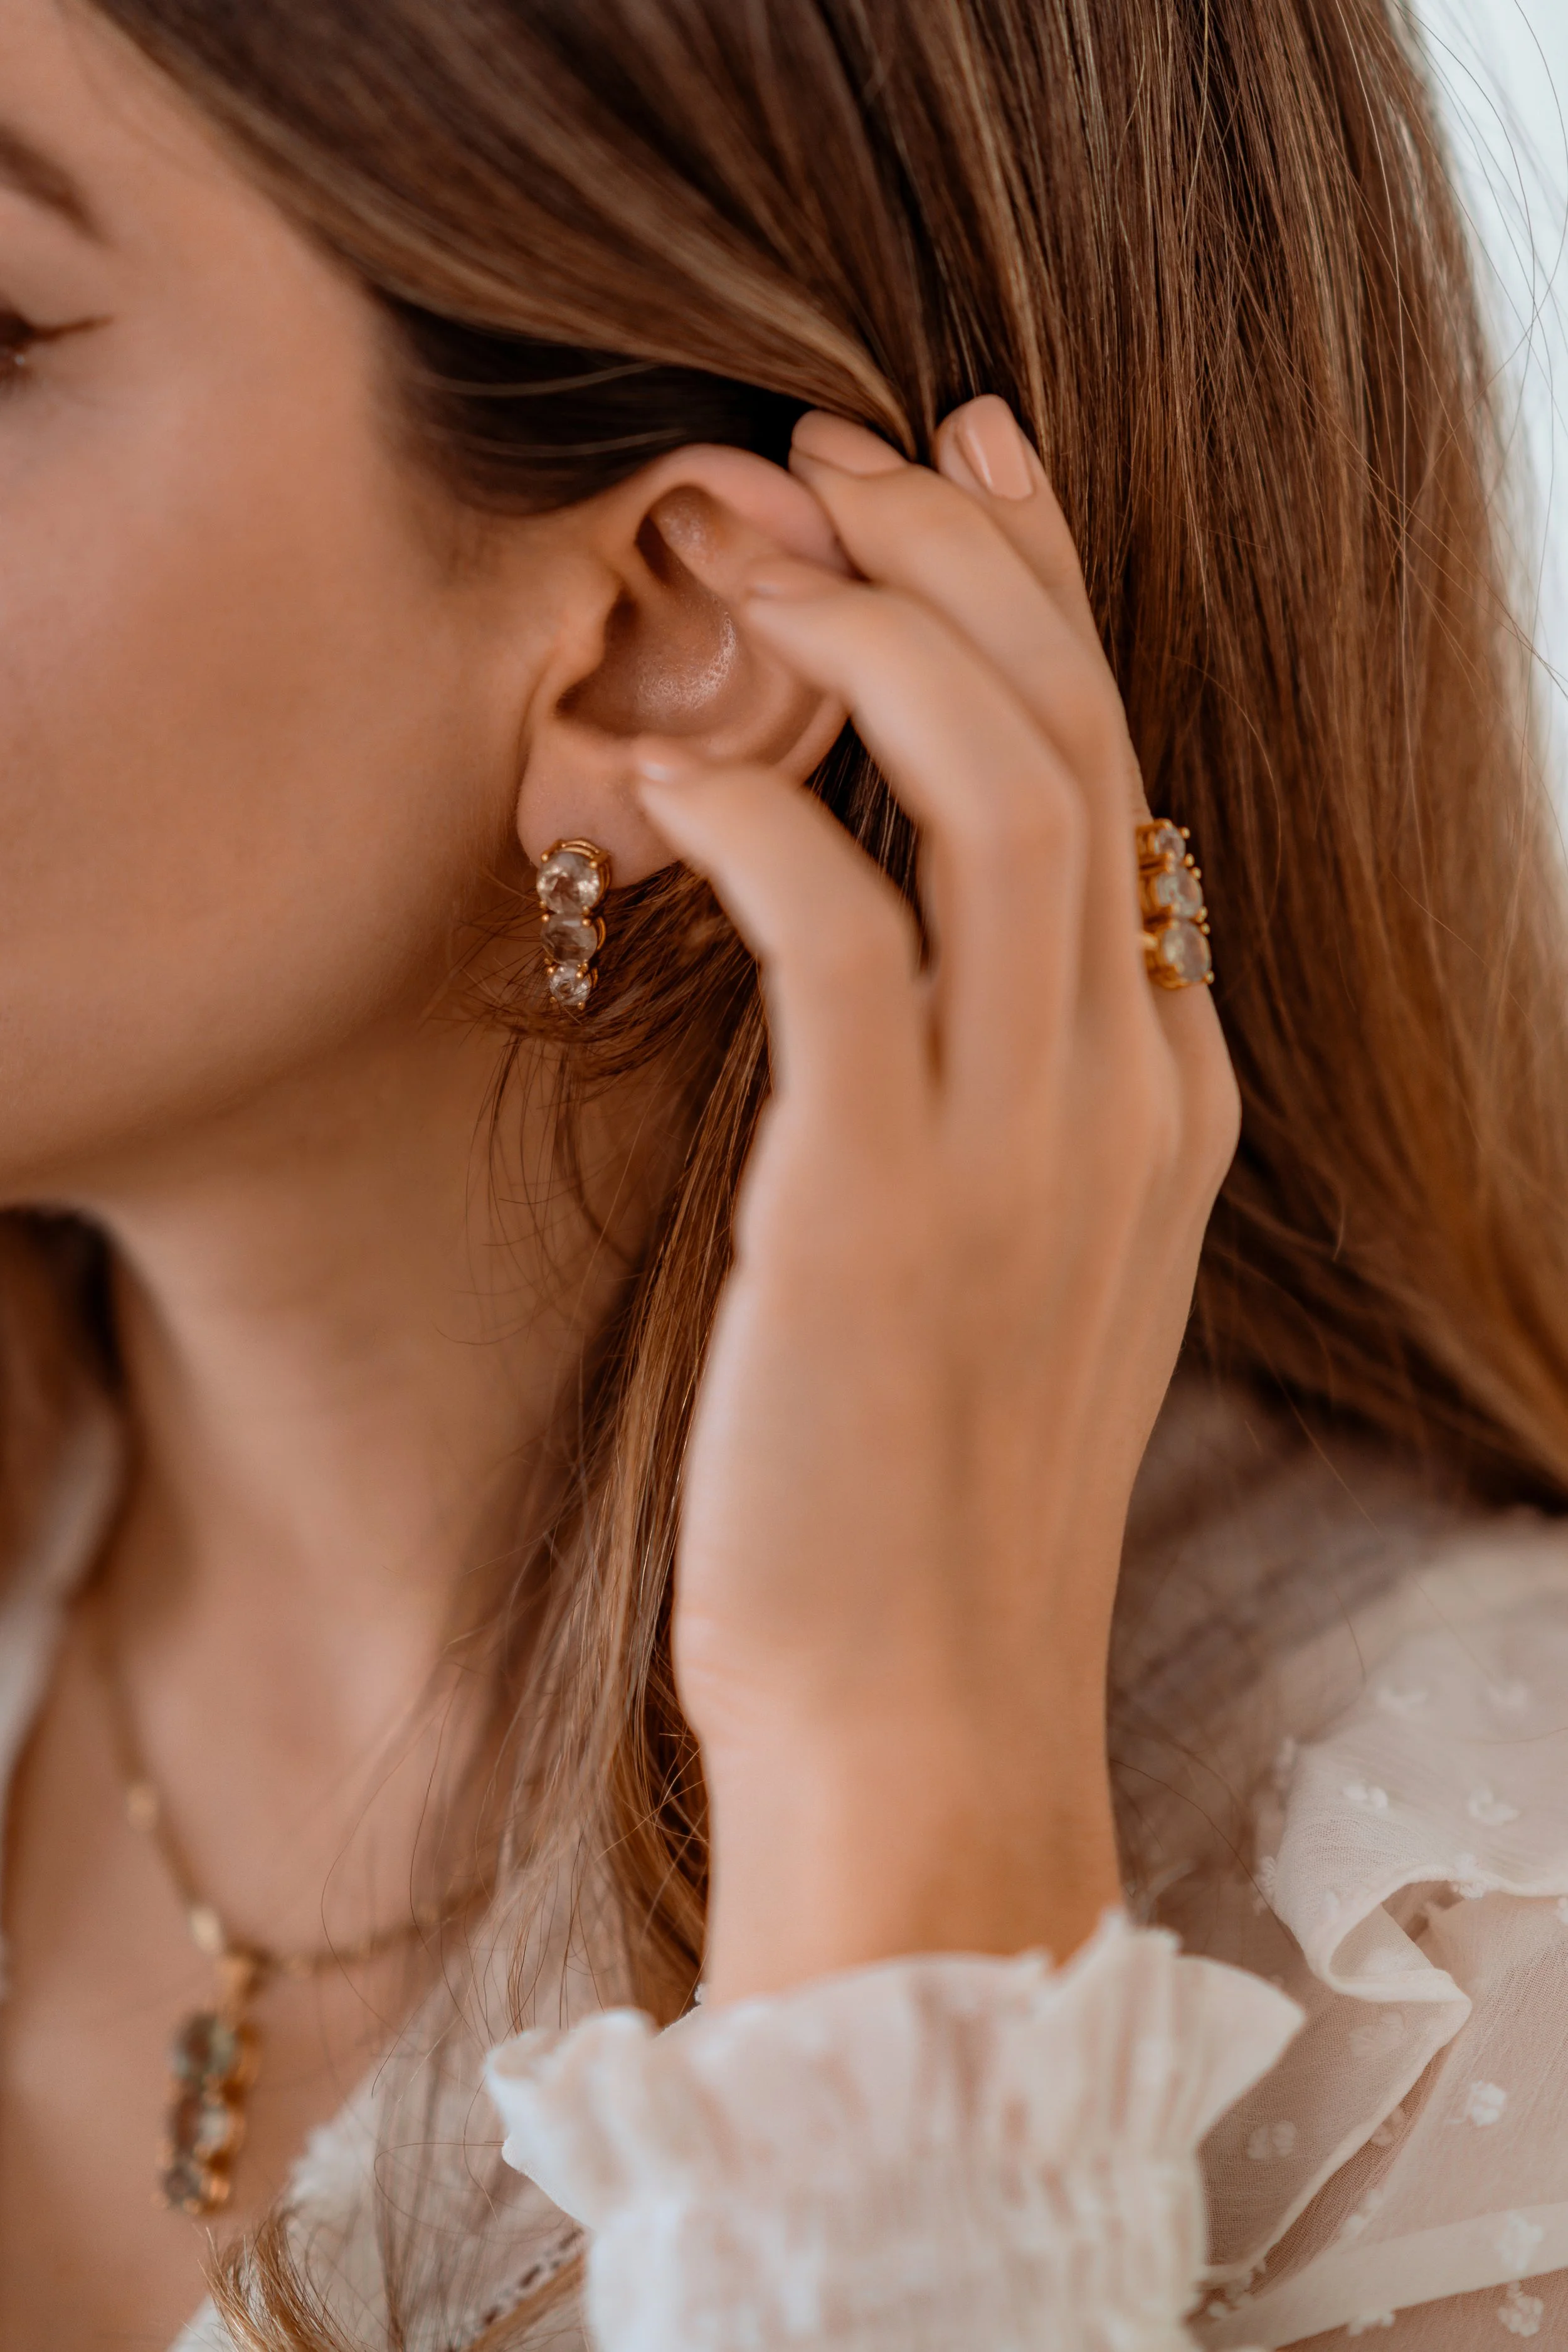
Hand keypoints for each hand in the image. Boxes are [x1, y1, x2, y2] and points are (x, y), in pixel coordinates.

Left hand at [633, 397, 1239, 2005]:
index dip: (1043, 589)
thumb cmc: (930, 1499)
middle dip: (954, 551)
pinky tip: (674, 767)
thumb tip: (932, 954)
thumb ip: (1015, 1101)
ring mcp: (1023, 1143)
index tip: (954, 470)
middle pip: (1076, 730)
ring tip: (747, 535)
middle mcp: (1125, 1087)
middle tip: (824, 448)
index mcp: (1164, 1094)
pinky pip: (843, 938)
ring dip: (871, 627)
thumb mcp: (1014, 1270)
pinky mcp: (879, 1206)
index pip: (1125, 773)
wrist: (929, 1723)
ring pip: (999, 787)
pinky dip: (762, 818)